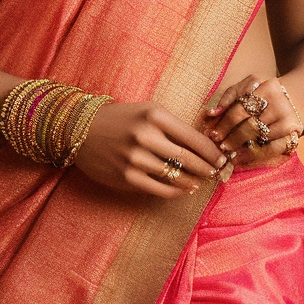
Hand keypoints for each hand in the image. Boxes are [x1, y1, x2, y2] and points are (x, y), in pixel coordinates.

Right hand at [73, 100, 226, 198]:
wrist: (80, 130)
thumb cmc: (120, 119)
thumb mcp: (147, 111)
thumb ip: (172, 126)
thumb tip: (204, 146)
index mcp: (155, 115)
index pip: (194, 137)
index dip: (212, 151)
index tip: (222, 158)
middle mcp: (146, 136)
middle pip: (189, 158)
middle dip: (208, 168)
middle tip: (217, 173)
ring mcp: (136, 158)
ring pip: (176, 175)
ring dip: (193, 181)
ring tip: (202, 181)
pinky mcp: (127, 177)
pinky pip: (160, 189)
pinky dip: (176, 191)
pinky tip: (184, 189)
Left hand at [202, 75, 303, 169]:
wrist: (294, 102)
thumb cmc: (264, 96)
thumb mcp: (248, 87)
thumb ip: (229, 97)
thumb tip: (211, 113)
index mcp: (268, 87)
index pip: (241, 108)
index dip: (224, 123)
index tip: (212, 134)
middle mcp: (280, 104)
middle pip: (250, 125)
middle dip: (232, 138)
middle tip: (220, 147)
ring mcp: (288, 121)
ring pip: (260, 138)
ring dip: (241, 148)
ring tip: (228, 155)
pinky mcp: (294, 136)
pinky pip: (272, 149)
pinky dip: (256, 156)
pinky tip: (242, 160)